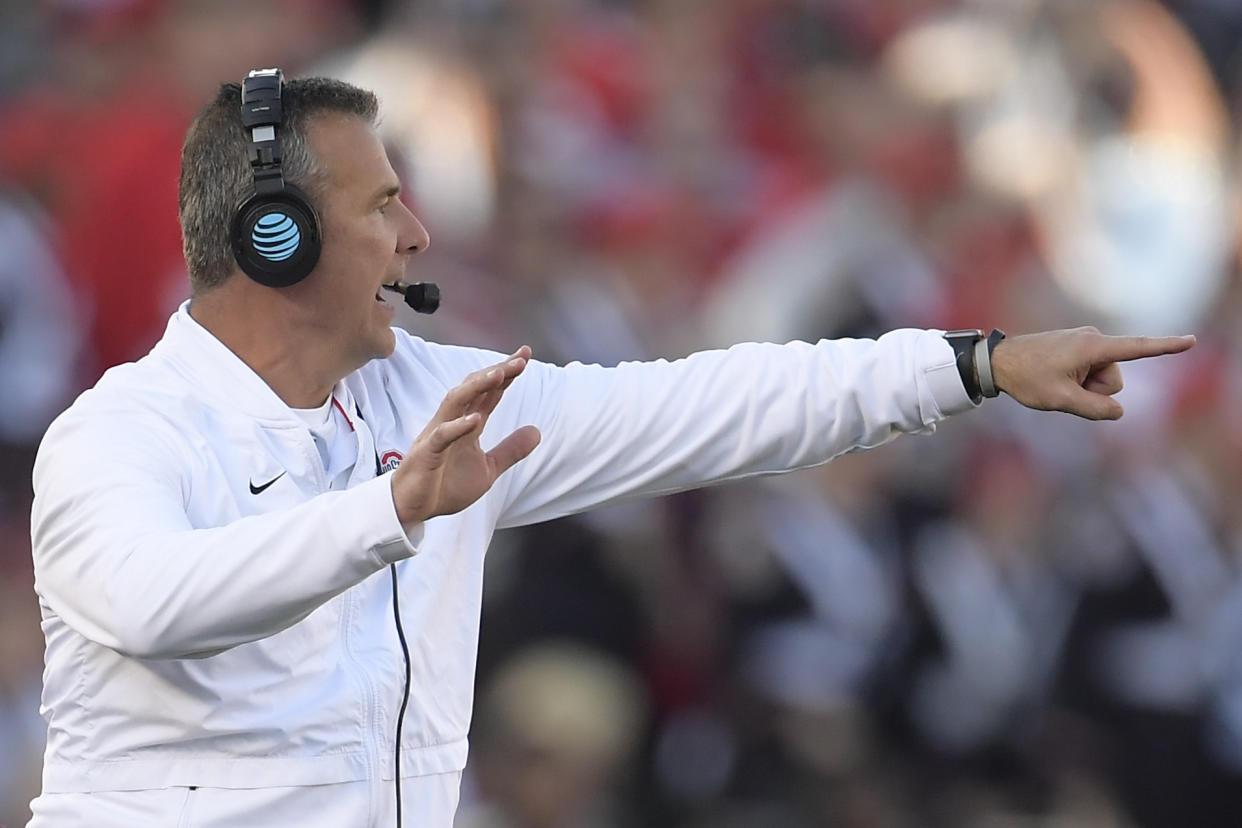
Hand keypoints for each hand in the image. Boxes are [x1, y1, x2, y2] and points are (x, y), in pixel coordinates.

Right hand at [391, 346, 540, 524]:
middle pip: (474, 389)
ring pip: (455, 402)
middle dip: (497, 371)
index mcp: (466, 425)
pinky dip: (458, 426)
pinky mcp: (427, 453)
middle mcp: (451, 422)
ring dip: (477, 387)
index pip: (488, 393)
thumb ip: (510, 450)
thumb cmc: (445, 486)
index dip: (506, 374)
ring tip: (499, 374)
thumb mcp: (488, 470)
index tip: (525, 355)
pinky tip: (476, 418)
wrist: (414, 509)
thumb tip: (538, 432)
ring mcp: (437, 435)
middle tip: (521, 358)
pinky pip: (442, 436)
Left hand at [991, 327, 1194, 420]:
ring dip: (1084, 387)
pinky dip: (1077, 381)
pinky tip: (1054, 377)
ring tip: (1055, 381)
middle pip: (1114, 379)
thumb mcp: (1060, 400)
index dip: (1166, 347)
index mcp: (1093, 347)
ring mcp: (1085, 343)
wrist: (997, 361)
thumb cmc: (1026, 378)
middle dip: (1095, 391)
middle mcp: (1093, 339)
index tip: (1191, 340)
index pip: (1137, 348)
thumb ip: (1094, 409)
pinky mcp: (1077, 348)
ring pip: (1102, 379)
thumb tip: (1118, 411)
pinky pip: (1089, 373)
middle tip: (1061, 386)